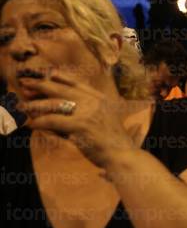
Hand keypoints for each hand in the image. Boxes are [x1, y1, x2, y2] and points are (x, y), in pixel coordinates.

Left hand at [17, 71, 134, 167]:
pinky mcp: (81, 125)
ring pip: (55, 104)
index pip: (78, 83)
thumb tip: (60, 111)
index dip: (62, 78)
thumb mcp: (103, 119)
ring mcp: (88, 112)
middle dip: (42, 85)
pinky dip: (40, 122)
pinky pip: (53, 121)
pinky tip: (31, 124)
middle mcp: (94, 101)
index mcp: (101, 98)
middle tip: (27, 84)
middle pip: (63, 89)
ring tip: (23, 106)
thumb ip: (85, 112)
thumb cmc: (112, 141)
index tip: (49, 74)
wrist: (122, 153)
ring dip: (36, 105)